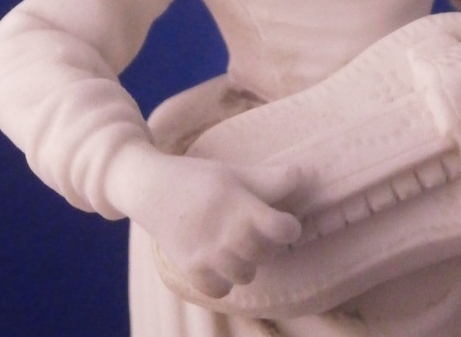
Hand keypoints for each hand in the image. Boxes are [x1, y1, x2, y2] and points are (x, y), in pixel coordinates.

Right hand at [129, 154, 301, 297]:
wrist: (152, 188)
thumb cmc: (200, 178)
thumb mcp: (236, 172)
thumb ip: (271, 179)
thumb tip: (308, 174)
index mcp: (239, 205)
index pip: (282, 229)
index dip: (289, 227)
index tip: (284, 222)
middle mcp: (224, 233)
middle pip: (266, 253)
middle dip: (267, 242)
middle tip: (256, 228)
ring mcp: (206, 255)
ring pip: (247, 274)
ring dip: (247, 261)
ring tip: (237, 244)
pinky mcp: (190, 270)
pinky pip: (221, 289)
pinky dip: (224, 278)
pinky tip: (219, 259)